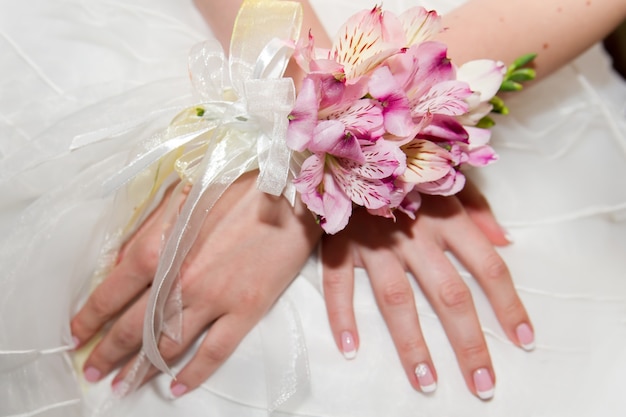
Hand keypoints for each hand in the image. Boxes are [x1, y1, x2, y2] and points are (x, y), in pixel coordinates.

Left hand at [71, 172, 320, 395]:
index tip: (75, 333)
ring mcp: (215, 298)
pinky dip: (193, 374)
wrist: (294, 190)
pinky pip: (214, 352)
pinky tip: (177, 386)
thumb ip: (150, 229)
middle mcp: (181, 280)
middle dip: (109, 352)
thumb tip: (123, 259)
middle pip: (135, 327)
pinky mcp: (247, 308)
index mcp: (161, 247)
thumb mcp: (184, 194)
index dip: (90, 316)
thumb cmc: (240, 183)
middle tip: (93, 371)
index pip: (113, 292)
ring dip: (142, 369)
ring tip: (124, 385)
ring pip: (169, 345)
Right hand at [321, 182, 532, 399]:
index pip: (488, 267)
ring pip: (397, 300)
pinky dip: (341, 316)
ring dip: (412, 344)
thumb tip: (505, 242)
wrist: (348, 145)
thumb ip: (478, 206)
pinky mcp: (340, 243)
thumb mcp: (447, 174)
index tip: (522, 340)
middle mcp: (415, 233)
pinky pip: (338, 284)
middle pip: (448, 295)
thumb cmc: (405, 163)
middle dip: (468, 343)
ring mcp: (375, 241)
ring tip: (426, 381)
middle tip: (481, 385)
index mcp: (447, 216)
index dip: (508, 305)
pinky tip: (350, 348)